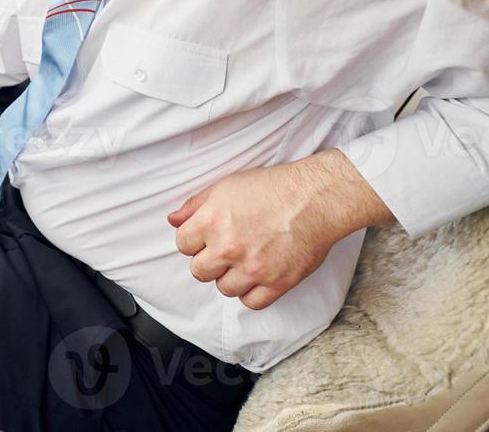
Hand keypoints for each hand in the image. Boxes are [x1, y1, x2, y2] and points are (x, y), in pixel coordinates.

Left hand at [167, 149, 391, 309]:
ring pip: (224, 289)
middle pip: (199, 271)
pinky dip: (252, 293)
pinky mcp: (277, 283)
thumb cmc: (271, 188)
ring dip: (230, 277)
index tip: (206, 238)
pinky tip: (258, 276)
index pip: (182, 245)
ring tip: (244, 261)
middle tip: (224, 251)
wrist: (314, 198)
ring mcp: (252, 268)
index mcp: (211, 222)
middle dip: (208, 261)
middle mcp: (228, 248)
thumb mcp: (225, 186)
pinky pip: (251, 303)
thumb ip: (195, 205)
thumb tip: (173, 221)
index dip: (193, 241)